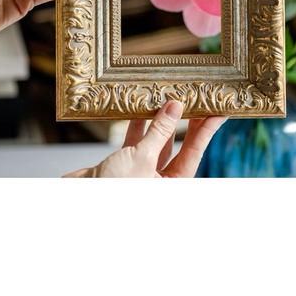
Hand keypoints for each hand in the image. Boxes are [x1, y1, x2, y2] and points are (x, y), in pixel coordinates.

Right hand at [63, 100, 225, 177]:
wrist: (76, 199)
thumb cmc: (113, 190)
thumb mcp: (142, 157)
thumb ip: (160, 130)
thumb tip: (176, 106)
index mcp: (171, 185)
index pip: (195, 152)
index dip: (207, 130)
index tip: (219, 111)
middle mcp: (160, 180)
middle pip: (179, 145)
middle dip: (186, 122)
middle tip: (198, 98)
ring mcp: (142, 172)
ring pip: (157, 140)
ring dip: (161, 119)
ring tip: (171, 96)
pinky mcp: (124, 164)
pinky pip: (136, 140)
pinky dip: (139, 123)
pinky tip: (143, 106)